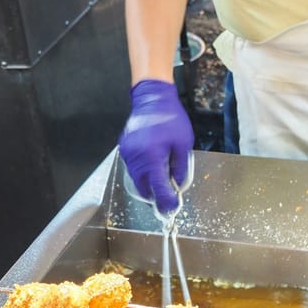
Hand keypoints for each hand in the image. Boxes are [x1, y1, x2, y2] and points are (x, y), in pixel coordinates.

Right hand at [118, 79, 193, 213]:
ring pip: (137, 180)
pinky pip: (133, 168)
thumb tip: (177, 185)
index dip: (165, 201)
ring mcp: (128, 154)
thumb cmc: (170, 119)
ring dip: (148, 185)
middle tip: (167, 200)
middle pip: (143, 188)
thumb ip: (180, 167)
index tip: (171, 209)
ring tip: (162, 184)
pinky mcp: (125, 149)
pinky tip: (153, 169)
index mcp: (152, 158)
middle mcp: (136, 158)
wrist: (152, 98)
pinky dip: (143, 173)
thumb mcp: (183, 144)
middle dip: (155, 197)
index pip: (158, 188)